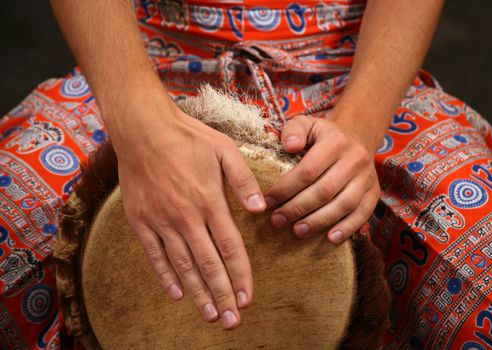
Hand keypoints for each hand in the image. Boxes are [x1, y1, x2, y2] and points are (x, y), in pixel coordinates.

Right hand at [113, 101, 265, 329]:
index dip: (241, 276)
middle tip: (232, 322)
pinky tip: (176, 294)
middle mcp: (186, 217)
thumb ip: (244, 180)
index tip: (248, 298)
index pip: (230, 248)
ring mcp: (161, 221)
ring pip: (183, 266)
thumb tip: (259, 208)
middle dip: (223, 296)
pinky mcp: (141, 221)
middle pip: (209, 265)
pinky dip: (165, 276)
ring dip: (198, 294)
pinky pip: (154, 255)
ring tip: (210, 316)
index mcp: (210, 201)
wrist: (143, 129)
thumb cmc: (188, 137)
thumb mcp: (225, 150)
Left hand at [264, 115, 379, 243]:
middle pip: (324, 191)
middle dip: (297, 208)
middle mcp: (355, 159)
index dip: (286, 188)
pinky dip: (347, 228)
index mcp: (335, 141)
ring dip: (318, 221)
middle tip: (277, 220)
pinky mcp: (374, 192)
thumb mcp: (306, 124)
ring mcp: (367, 177)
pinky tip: (330, 239)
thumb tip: (289, 146)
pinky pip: (363, 214)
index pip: (308, 170)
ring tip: (297, 231)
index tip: (267, 201)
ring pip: (343, 205)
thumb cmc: (323, 136)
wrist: (357, 137)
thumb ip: (293, 130)